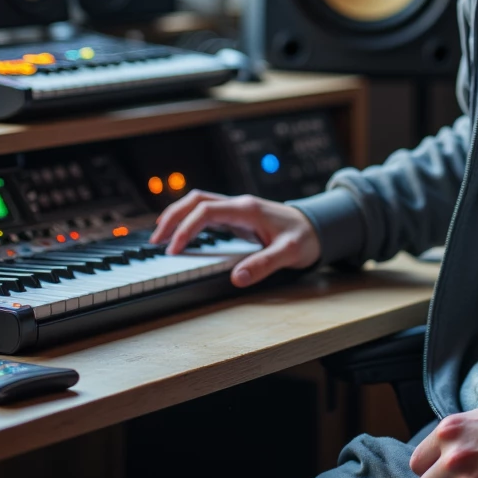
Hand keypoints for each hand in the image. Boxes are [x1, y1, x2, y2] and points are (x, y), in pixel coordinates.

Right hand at [149, 190, 321, 287]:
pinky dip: (190, 220)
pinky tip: (182, 234)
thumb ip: (264, 264)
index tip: (174, 249)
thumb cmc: (306, 237)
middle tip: (156, 240)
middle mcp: (239, 204)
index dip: (186, 228)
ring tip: (161, 236)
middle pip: (196, 199)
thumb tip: (237, 278)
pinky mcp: (238, 215)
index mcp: (247, 209)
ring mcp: (238, 208)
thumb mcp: (289, 253)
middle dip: (173, 216)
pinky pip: (207, 212)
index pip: (206, 211)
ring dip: (178, 215)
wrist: (320, 226)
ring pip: (199, 202)